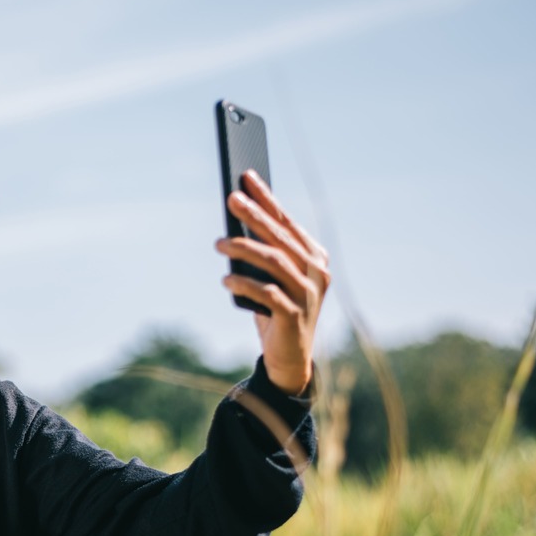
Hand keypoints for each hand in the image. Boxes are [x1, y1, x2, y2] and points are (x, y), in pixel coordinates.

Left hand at [214, 170, 329, 394]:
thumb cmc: (275, 310)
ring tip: (218, 243)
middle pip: (280, 237)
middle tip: (231, 198)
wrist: (289, 358)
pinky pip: (267, 293)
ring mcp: (308, 293)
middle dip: (254, 214)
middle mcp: (316, 271)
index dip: (267, 198)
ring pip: (274, 261)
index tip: (246, 177)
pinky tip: (226, 278)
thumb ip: (262, 254)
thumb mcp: (270, 278)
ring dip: (244, 248)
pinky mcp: (294, 315)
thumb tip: (234, 225)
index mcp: (314, 256)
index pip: (286, 221)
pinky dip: (244, 283)